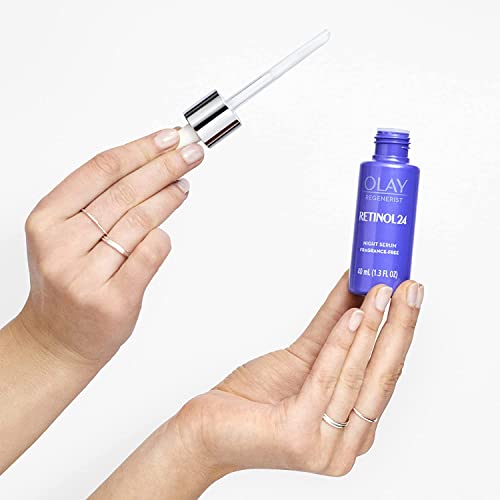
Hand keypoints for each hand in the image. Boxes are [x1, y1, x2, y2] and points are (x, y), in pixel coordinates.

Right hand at [17, 128, 203, 365]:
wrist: (57, 339)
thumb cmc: (66, 284)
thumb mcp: (64, 236)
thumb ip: (96, 204)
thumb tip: (148, 167)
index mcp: (46, 220)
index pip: (101, 170)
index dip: (140, 149)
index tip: (167, 138)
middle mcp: (62, 245)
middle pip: (125, 191)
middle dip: (164, 166)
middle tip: (190, 153)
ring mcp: (87, 275)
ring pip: (140, 221)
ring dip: (168, 197)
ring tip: (182, 185)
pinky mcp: (115, 299)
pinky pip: (150, 253)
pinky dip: (162, 238)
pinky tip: (165, 230)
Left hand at [173, 272, 423, 478]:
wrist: (210, 429)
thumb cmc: (255, 398)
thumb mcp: (304, 359)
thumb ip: (333, 329)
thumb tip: (355, 287)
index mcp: (353, 428)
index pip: (386, 375)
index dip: (401, 333)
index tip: (409, 296)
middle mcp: (346, 442)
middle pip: (382, 376)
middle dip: (400, 326)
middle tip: (411, 287)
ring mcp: (325, 445)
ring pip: (357, 375)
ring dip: (372, 327)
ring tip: (381, 291)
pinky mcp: (299, 437)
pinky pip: (325, 380)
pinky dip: (340, 344)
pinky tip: (353, 314)